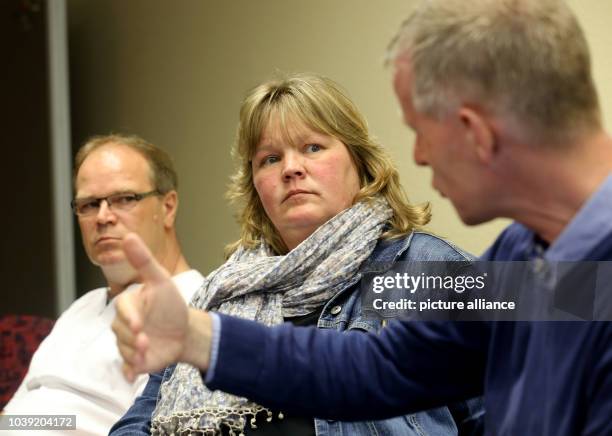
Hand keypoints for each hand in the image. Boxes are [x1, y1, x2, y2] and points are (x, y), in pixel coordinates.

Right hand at [112, 233, 211, 380]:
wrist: (186, 331)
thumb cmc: (172, 304)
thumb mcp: (161, 281)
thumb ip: (144, 261)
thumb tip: (129, 235)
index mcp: (129, 304)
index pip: (122, 310)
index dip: (129, 318)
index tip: (139, 324)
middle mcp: (124, 324)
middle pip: (121, 333)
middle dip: (134, 339)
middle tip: (148, 341)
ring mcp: (128, 342)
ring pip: (124, 350)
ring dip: (135, 354)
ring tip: (148, 352)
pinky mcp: (134, 360)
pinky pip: (125, 367)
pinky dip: (128, 372)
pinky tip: (132, 376)